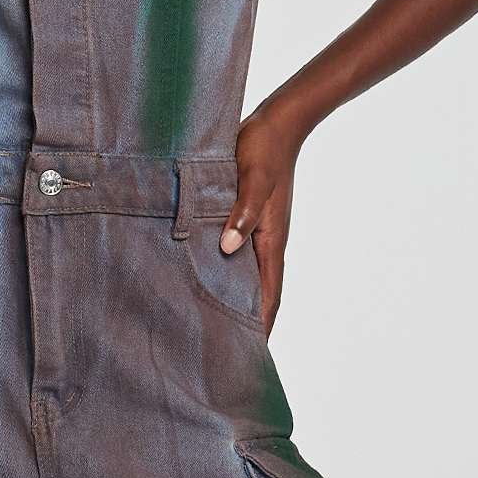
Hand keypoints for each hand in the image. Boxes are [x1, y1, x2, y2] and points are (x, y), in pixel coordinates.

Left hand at [220, 98, 306, 333]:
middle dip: (247, 322)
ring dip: (234, 300)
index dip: (261, 325)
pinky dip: (224, 273)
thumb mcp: (253, 179)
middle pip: (259, 294)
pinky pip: (235, 256)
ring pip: (246, 277)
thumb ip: (243, 212)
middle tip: (225, 350)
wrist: (274, 123)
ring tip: (211, 325)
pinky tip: (203, 280)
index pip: (269, 295)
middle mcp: (265, 244)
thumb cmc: (264, 150)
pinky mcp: (244, 220)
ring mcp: (256, 233)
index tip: (251, 354)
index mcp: (271, 241)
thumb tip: (229, 247)